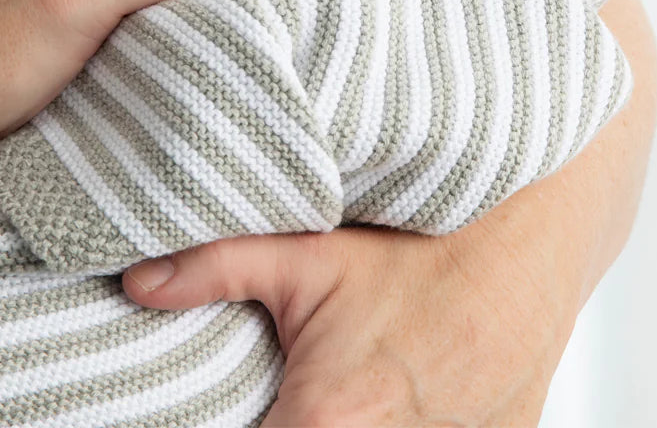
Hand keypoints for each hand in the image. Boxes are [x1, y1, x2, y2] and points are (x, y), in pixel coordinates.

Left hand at [124, 225, 558, 427]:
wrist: (521, 247)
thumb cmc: (415, 249)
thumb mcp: (308, 253)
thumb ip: (214, 268)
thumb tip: (135, 281)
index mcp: (328, 424)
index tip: (242, 411)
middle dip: (290, 424)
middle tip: (295, 393)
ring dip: (354, 426)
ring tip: (352, 391)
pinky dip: (406, 427)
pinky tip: (399, 398)